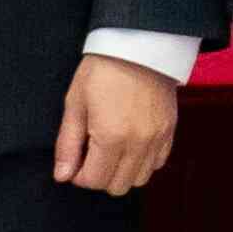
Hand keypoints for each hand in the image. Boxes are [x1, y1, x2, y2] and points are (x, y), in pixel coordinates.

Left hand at [53, 58, 178, 196]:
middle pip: (117, 187)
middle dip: (100, 177)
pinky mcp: (169, 130)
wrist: (139, 44)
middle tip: (91, 155)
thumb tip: (63, 176)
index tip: (75, 161)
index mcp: (110, 137)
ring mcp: (157, 138)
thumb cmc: (102, 70)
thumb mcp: (75, 103)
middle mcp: (138, 143)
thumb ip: (68, 144)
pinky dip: (143, 162)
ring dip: (122, 172)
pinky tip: (130, 144)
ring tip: (111, 150)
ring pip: (140, 179)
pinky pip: (158, 163)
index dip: (79, 176)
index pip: (94, 180)